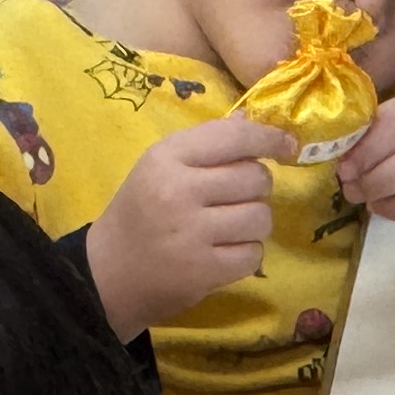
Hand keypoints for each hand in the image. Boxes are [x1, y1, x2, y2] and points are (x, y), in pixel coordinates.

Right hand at [84, 113, 288, 331]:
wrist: (107, 274)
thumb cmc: (139, 213)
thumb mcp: (159, 167)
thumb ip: (205, 144)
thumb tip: (250, 121)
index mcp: (167, 158)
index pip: (234, 137)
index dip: (269, 138)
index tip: (287, 146)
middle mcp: (179, 190)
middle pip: (255, 178)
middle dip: (255, 188)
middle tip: (232, 199)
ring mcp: (192, 233)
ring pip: (261, 217)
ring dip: (253, 223)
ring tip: (227, 228)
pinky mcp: (204, 270)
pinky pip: (254, 253)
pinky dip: (246, 254)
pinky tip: (222, 252)